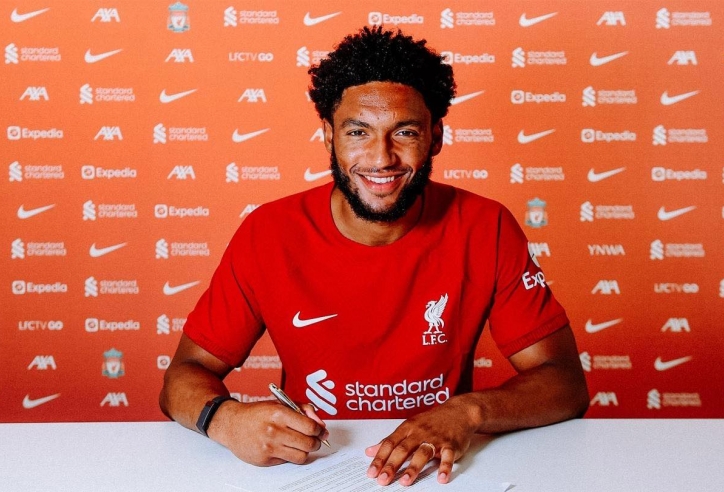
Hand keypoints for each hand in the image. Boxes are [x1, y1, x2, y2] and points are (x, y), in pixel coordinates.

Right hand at [208, 400, 328, 465]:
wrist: (232, 424)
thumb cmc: (257, 413)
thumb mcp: (280, 403)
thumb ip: (302, 409)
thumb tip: (320, 424)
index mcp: (279, 413)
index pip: (310, 427)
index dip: (319, 430)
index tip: (320, 430)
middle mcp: (274, 431)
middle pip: (308, 443)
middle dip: (316, 442)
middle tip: (315, 439)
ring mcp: (269, 447)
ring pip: (301, 456)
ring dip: (306, 451)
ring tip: (303, 445)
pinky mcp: (265, 459)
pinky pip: (288, 461)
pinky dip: (291, 456)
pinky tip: (286, 448)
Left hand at [365, 395, 479, 485]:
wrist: (458, 412)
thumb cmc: (431, 421)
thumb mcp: (409, 427)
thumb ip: (390, 440)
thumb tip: (370, 451)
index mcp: (408, 428)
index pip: (390, 443)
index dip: (380, 458)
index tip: (371, 472)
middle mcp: (420, 433)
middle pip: (403, 449)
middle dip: (392, 465)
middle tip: (383, 479)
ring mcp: (436, 438)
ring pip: (423, 453)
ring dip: (414, 467)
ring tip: (406, 482)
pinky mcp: (451, 445)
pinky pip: (448, 456)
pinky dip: (445, 467)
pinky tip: (441, 478)